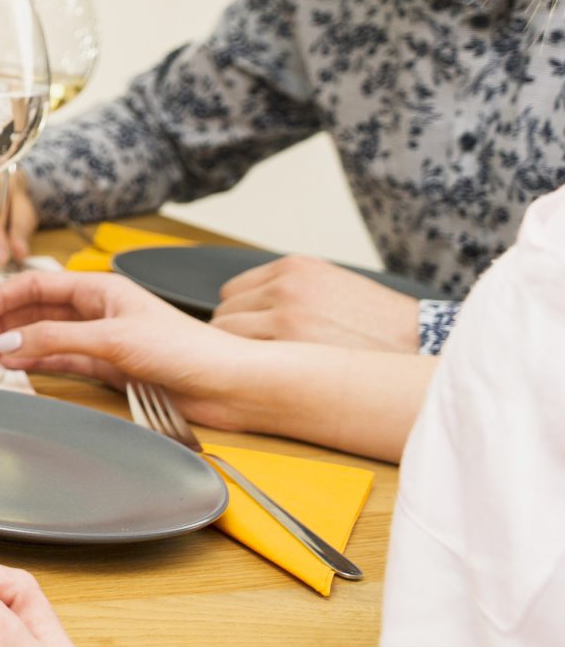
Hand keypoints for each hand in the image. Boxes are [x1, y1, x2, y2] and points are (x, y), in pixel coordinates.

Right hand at [0, 271, 260, 429]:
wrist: (227, 385)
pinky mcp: (108, 367)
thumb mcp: (113, 339)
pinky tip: (14, 365)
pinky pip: (60, 359)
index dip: (0, 299)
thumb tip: (8, 343)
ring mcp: (102, 339)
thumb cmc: (187, 350)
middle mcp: (99, 311)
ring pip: (44, 336)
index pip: (36, 286)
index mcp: (101, 289)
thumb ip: (56, 340)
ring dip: (13, 343)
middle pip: (35, 311)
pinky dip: (34, 362)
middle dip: (1, 322)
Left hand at [210, 255, 419, 352]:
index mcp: (295, 269)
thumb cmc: (379, 325)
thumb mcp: (333, 287)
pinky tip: (268, 377)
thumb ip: (291, 290)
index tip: (252, 335)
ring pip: (228, 337)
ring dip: (239, 355)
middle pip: (224, 315)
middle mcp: (285, 288)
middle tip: (260, 358)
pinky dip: (248, 369)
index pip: (233, 293)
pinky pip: (243, 359)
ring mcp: (285, 317)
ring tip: (266, 370)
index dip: (240, 317)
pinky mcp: (291, 348)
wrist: (420, 345)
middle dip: (237, 337)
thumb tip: (250, 309)